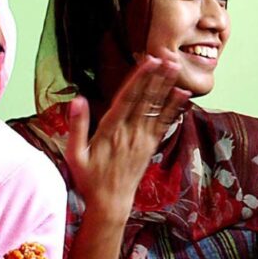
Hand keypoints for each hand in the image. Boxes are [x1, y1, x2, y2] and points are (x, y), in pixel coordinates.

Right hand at [66, 55, 189, 223]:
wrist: (111, 204)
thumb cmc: (89, 179)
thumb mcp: (74, 155)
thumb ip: (77, 126)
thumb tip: (77, 99)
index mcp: (110, 131)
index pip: (127, 99)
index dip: (140, 78)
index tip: (149, 60)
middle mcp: (130, 133)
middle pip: (145, 99)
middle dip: (157, 75)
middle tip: (168, 54)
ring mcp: (142, 139)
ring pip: (156, 107)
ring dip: (166, 86)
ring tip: (176, 66)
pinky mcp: (150, 146)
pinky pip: (164, 123)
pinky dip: (174, 107)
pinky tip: (183, 94)